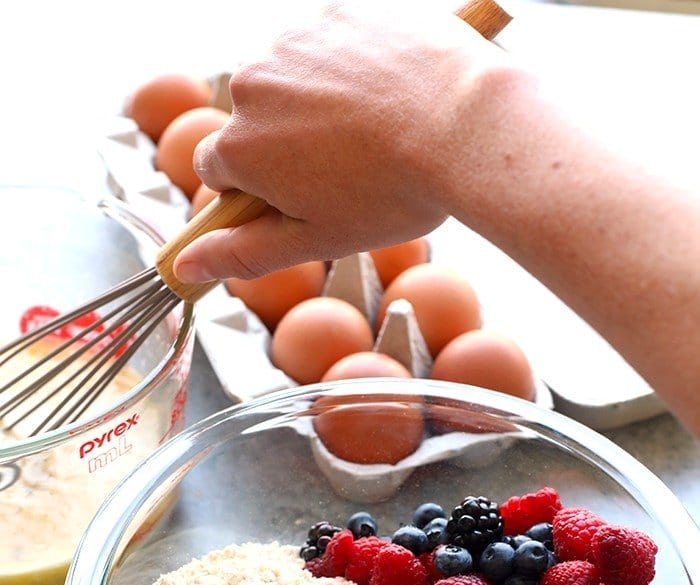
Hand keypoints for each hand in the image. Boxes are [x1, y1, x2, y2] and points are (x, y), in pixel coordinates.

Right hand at [173, 0, 508, 282]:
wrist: (465, 126)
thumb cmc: (391, 196)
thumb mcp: (315, 240)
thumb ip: (243, 254)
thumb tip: (183, 268)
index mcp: (240, 147)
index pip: (217, 170)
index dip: (257, 189)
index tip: (299, 196)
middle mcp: (252, 85)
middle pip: (254, 122)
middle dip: (287, 144)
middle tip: (349, 169)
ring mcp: (294, 41)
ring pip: (291, 79)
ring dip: (317, 102)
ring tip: (374, 130)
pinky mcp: (336, 11)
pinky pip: (328, 43)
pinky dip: (350, 66)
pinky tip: (388, 92)